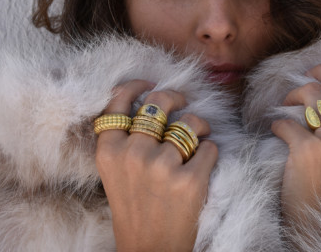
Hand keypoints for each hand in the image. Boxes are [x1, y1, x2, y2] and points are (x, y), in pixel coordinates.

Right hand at [95, 80, 217, 251]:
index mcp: (109, 150)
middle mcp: (133, 154)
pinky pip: (209, 147)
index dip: (135, 86)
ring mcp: (161, 167)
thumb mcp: (115, 170)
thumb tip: (148, 101)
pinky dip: (210, 151)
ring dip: (200, 126)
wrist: (150, 249)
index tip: (150, 84)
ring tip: (200, 134)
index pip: (118, 102)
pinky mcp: (189, 180)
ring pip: (190, 123)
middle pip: (158, 103)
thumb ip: (125, 138)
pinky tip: (203, 161)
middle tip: (183, 101)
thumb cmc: (135, 205)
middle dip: (175, 96)